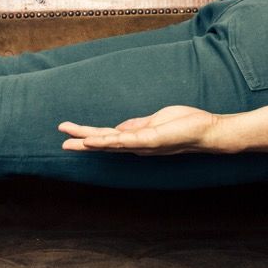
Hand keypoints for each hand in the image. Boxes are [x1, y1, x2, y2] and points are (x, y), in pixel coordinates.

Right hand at [58, 105, 221, 154]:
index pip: (107, 136)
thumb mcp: (155, 122)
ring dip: (89, 142)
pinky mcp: (150, 140)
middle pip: (103, 142)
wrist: (207, 131)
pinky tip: (93, 141)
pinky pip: (124, 140)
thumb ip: (136, 126)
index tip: (70, 133)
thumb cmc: (185, 125)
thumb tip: (119, 129)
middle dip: (81, 141)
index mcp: (136, 138)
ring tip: (70, 142)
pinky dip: (106, 141)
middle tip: (60, 141)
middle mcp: (136, 145)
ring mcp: (142, 144)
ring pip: (110, 143)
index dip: (88, 135)